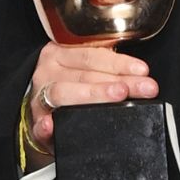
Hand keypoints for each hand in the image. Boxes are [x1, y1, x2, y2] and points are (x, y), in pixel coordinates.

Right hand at [25, 41, 156, 158]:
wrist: (43, 103)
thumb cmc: (71, 83)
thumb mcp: (85, 66)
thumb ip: (107, 67)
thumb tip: (141, 77)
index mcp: (61, 53)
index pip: (92, 55)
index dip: (119, 63)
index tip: (142, 71)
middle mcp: (49, 71)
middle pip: (84, 75)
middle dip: (117, 81)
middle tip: (140, 87)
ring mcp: (39, 96)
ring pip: (63, 93)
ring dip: (93, 95)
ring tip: (117, 97)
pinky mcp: (36, 121)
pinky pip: (38, 124)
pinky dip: (45, 126)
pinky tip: (52, 125)